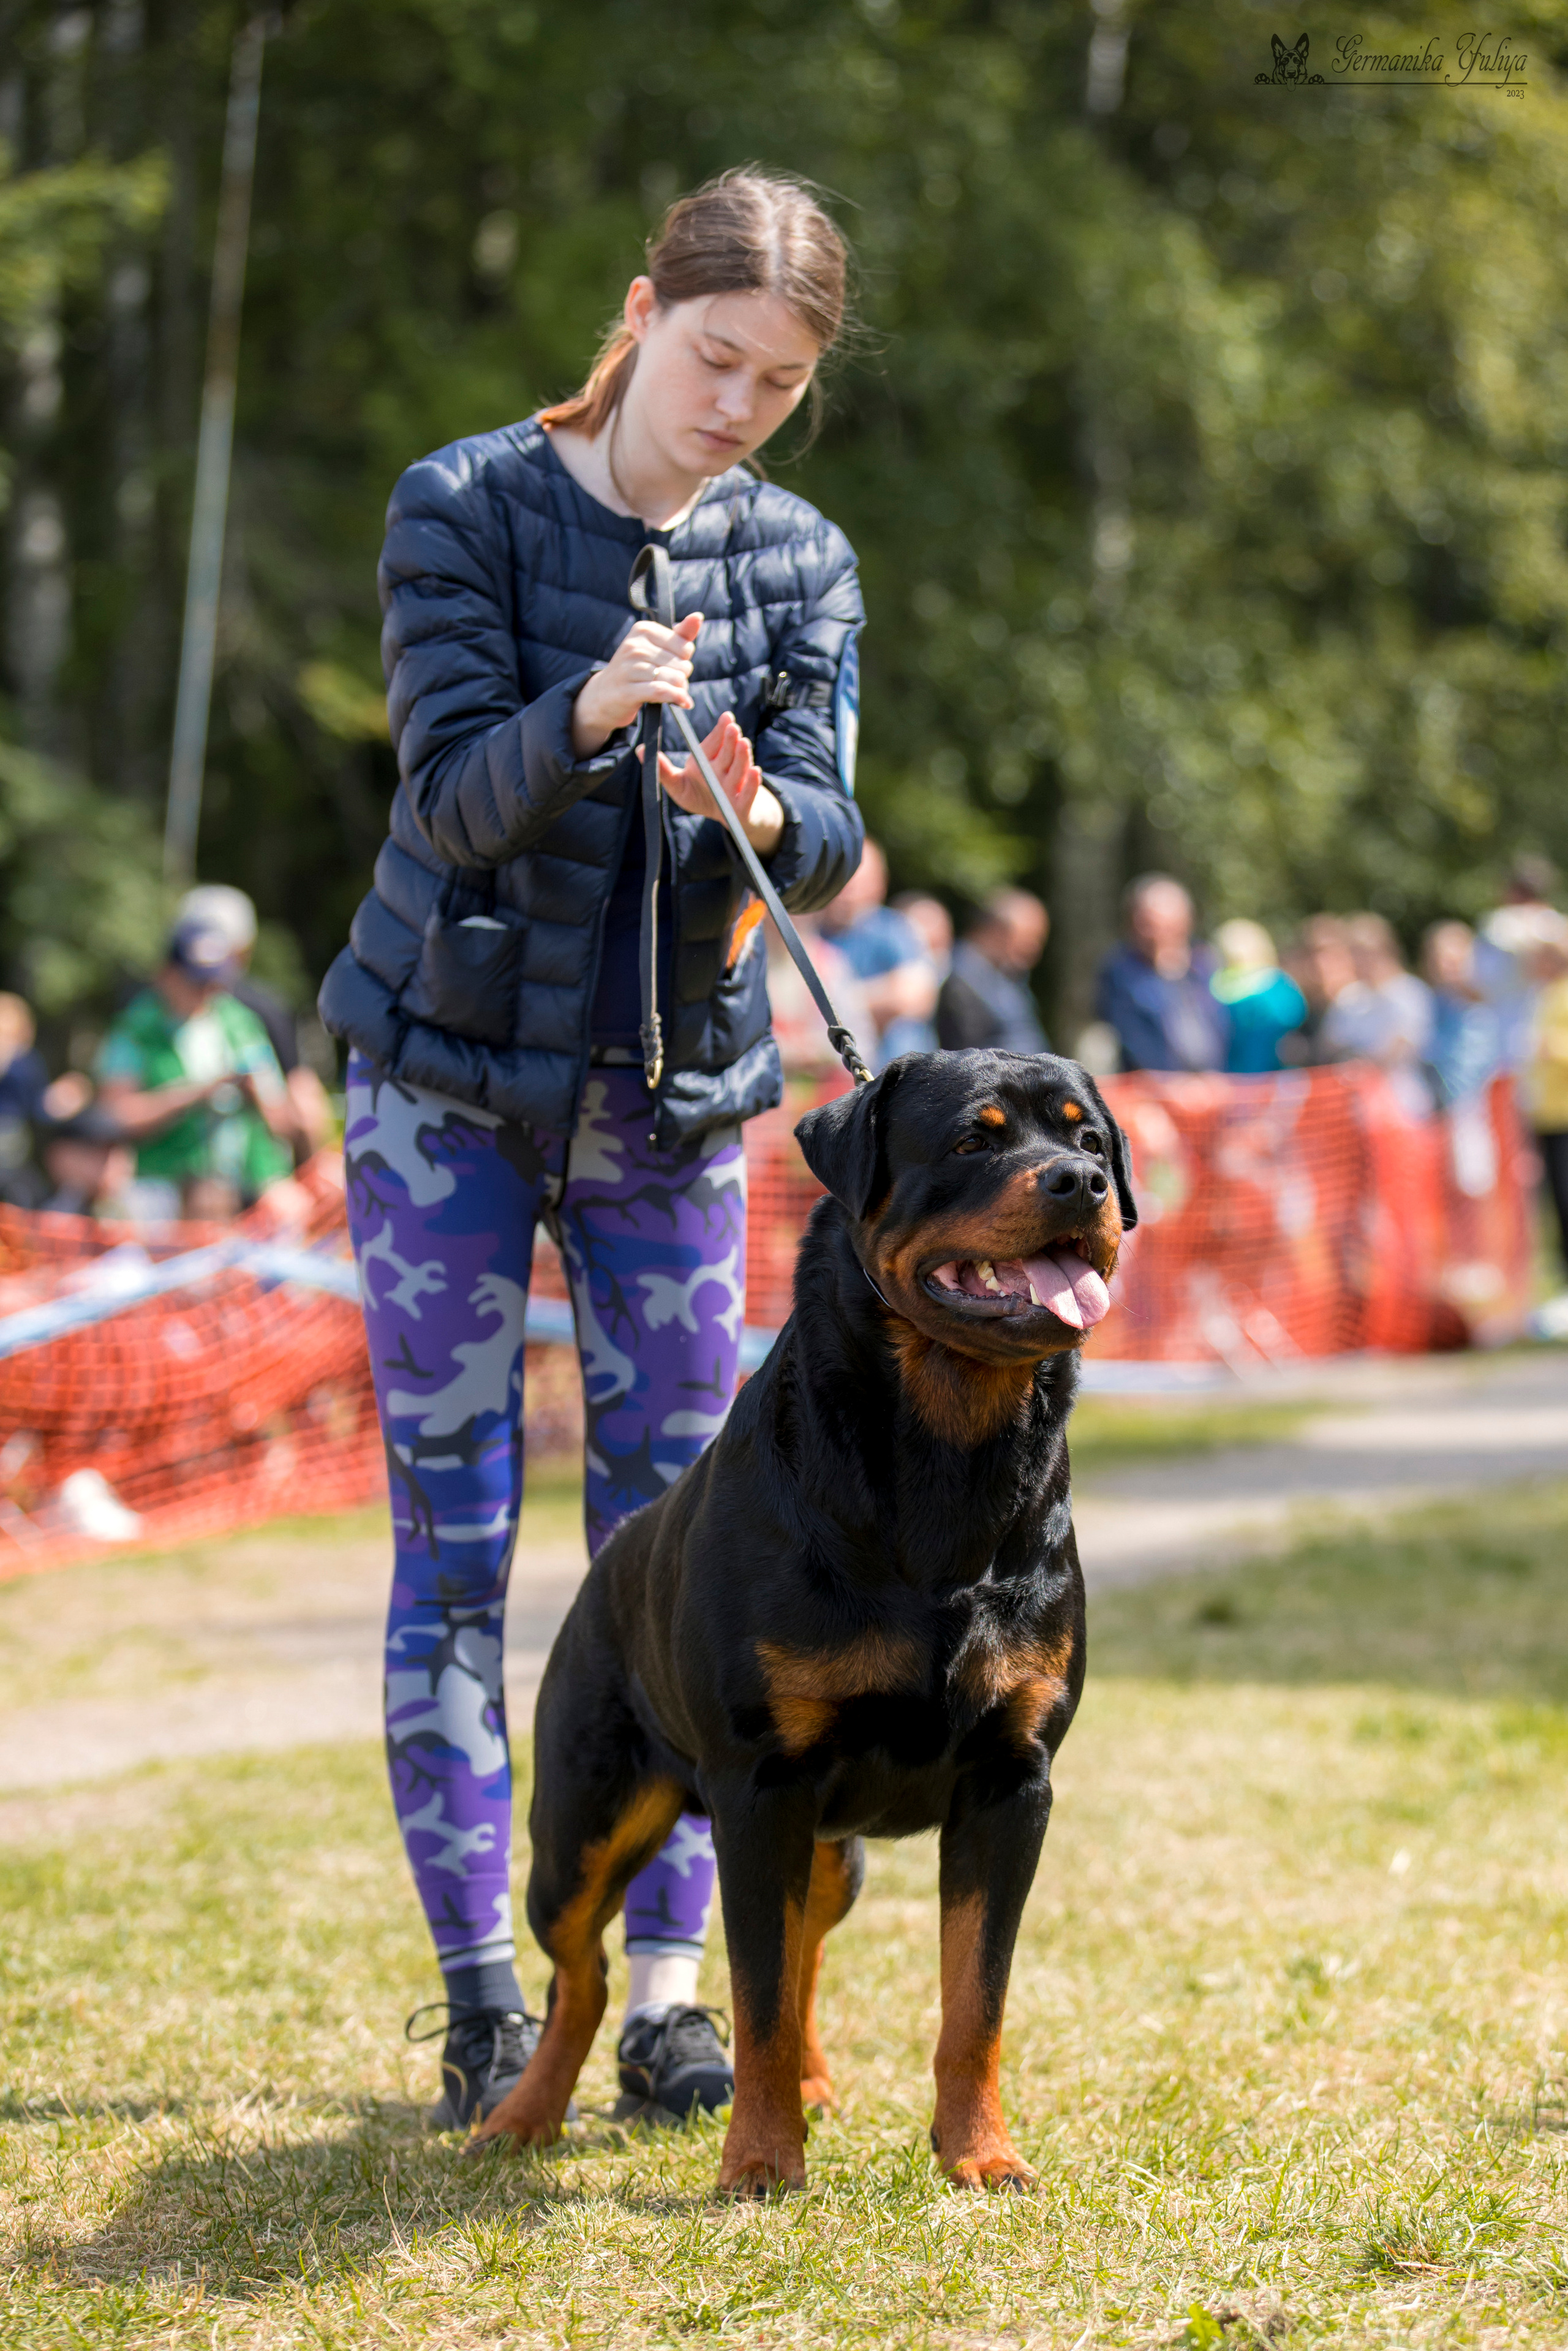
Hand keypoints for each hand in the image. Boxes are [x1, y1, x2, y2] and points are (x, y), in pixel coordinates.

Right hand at [571, 612, 702, 755]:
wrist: (603, 695)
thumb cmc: (636, 670)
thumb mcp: (657, 648)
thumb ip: (681, 634)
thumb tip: (698, 616)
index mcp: (643, 630)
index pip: (685, 646)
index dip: (684, 660)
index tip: (672, 665)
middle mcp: (635, 646)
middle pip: (682, 664)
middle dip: (682, 677)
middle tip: (669, 681)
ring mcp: (630, 668)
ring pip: (675, 679)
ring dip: (680, 690)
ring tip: (671, 692)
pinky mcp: (628, 691)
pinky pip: (663, 692)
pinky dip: (677, 698)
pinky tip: (683, 702)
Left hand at [643, 711, 784, 859]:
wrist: (724, 818)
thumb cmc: (699, 797)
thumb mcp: (677, 785)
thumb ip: (663, 770)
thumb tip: (640, 749)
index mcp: (708, 761)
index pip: (714, 744)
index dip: (720, 731)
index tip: (726, 717)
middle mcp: (723, 770)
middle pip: (727, 754)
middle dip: (730, 741)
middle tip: (733, 727)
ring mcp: (735, 785)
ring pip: (739, 769)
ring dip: (742, 756)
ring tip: (744, 743)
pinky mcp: (743, 804)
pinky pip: (749, 793)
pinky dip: (752, 783)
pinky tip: (756, 771)